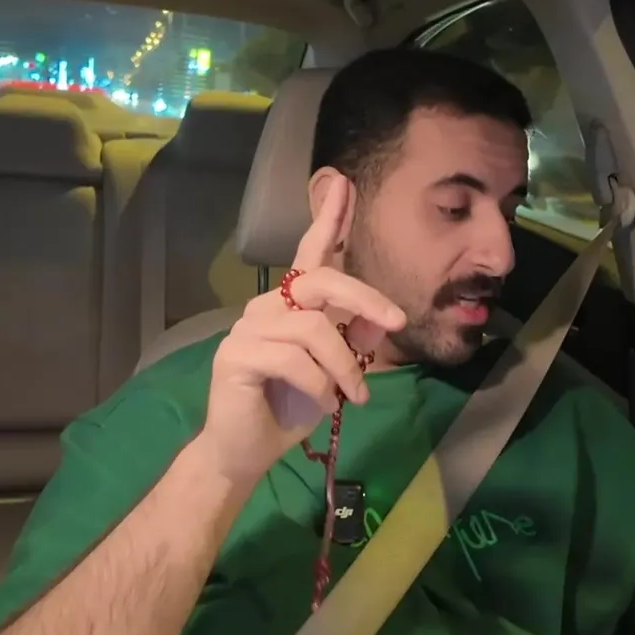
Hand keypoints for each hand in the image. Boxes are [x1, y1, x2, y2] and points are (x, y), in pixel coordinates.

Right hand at [198, 176, 405, 482]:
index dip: (328, 219)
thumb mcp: (338, 373)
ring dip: (344, 367)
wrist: (248, 451)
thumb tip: (383, 316)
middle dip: (366, 298)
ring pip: (314, 329)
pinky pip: (293, 359)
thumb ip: (356, 339)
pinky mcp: (236, 354)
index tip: (343, 183)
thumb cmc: (292, 407)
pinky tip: (321, 404)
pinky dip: (319, 385)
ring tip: (351, 396)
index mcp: (292, 305)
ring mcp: (248, 327)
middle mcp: (268, 307)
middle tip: (398, 324)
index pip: (311, 254)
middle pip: (322, 282)